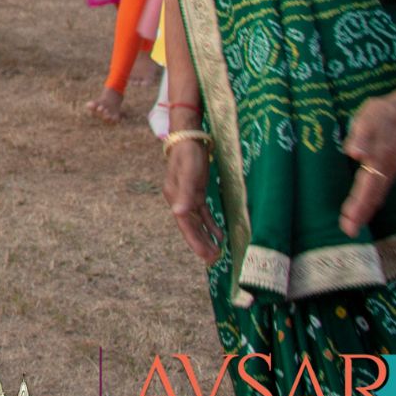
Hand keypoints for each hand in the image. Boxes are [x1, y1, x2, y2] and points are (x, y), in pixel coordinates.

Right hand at [162, 138, 222, 263]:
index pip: (185, 224)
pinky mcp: (197, 191)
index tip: (206, 257)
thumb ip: (185, 193)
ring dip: (206, 236)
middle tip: (214, 260)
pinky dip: (210, 224)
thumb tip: (179, 214)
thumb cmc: (188, 154)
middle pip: (190, 226)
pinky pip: (203, 212)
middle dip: (201, 243)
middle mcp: (179, 199)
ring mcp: (187, 195)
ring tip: (217, 252)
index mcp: (175, 197)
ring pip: (197, 222)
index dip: (195, 241)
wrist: (188, 136)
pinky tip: (219, 233)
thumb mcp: (189, 173)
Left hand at [338, 92, 395, 236]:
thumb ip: (360, 136)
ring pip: (377, 195)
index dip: (358, 205)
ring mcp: (390, 170)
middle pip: (373, 196)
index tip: (349, 221)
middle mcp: (386, 169)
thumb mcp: (368, 119)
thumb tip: (353, 153)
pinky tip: (364, 208)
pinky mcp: (389, 168)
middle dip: (361, 214)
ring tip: (353, 225)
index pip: (367, 187)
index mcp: (379, 159)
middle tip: (349, 232)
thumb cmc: (381, 114)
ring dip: (365, 210)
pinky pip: (379, 189)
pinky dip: (371, 201)